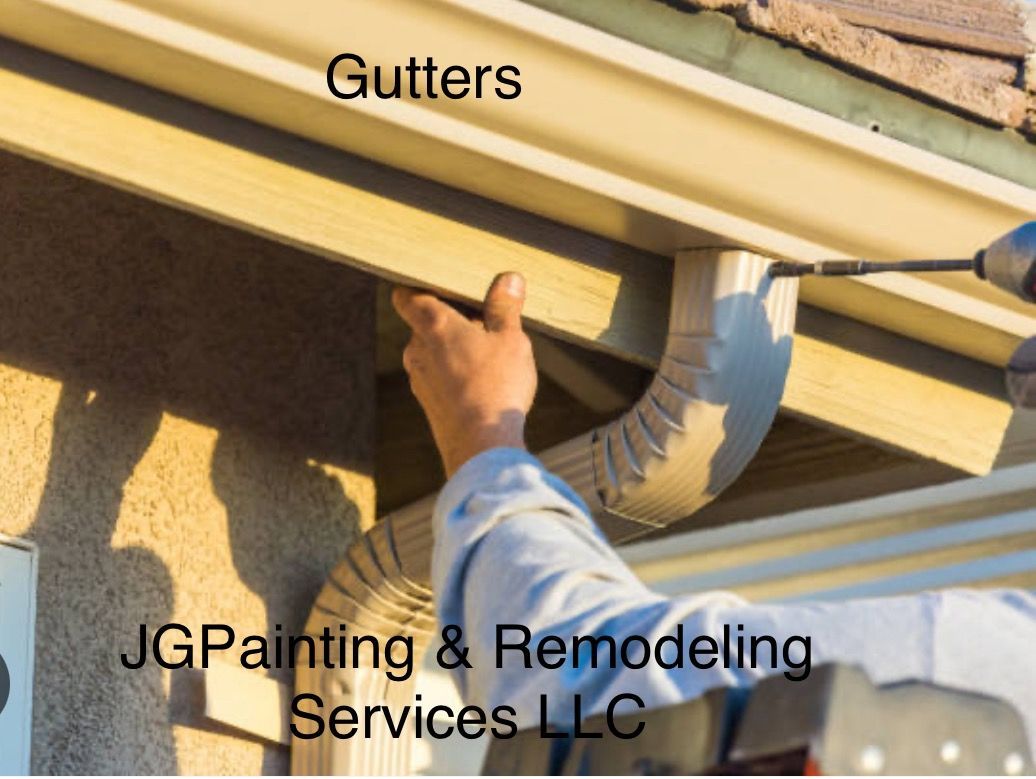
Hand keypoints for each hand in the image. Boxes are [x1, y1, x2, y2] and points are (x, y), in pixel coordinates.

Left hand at [392, 272, 536, 476]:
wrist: (481, 446)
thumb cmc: (496, 386)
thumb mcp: (511, 339)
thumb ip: (505, 307)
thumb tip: (509, 279)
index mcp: (433, 324)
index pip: (406, 295)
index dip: (420, 287)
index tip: (443, 286)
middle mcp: (417, 349)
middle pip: (425, 323)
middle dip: (451, 319)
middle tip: (484, 320)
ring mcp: (419, 377)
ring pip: (433, 351)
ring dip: (455, 348)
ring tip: (489, 354)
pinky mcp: (428, 402)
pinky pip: (438, 376)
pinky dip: (455, 373)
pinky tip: (483, 382)